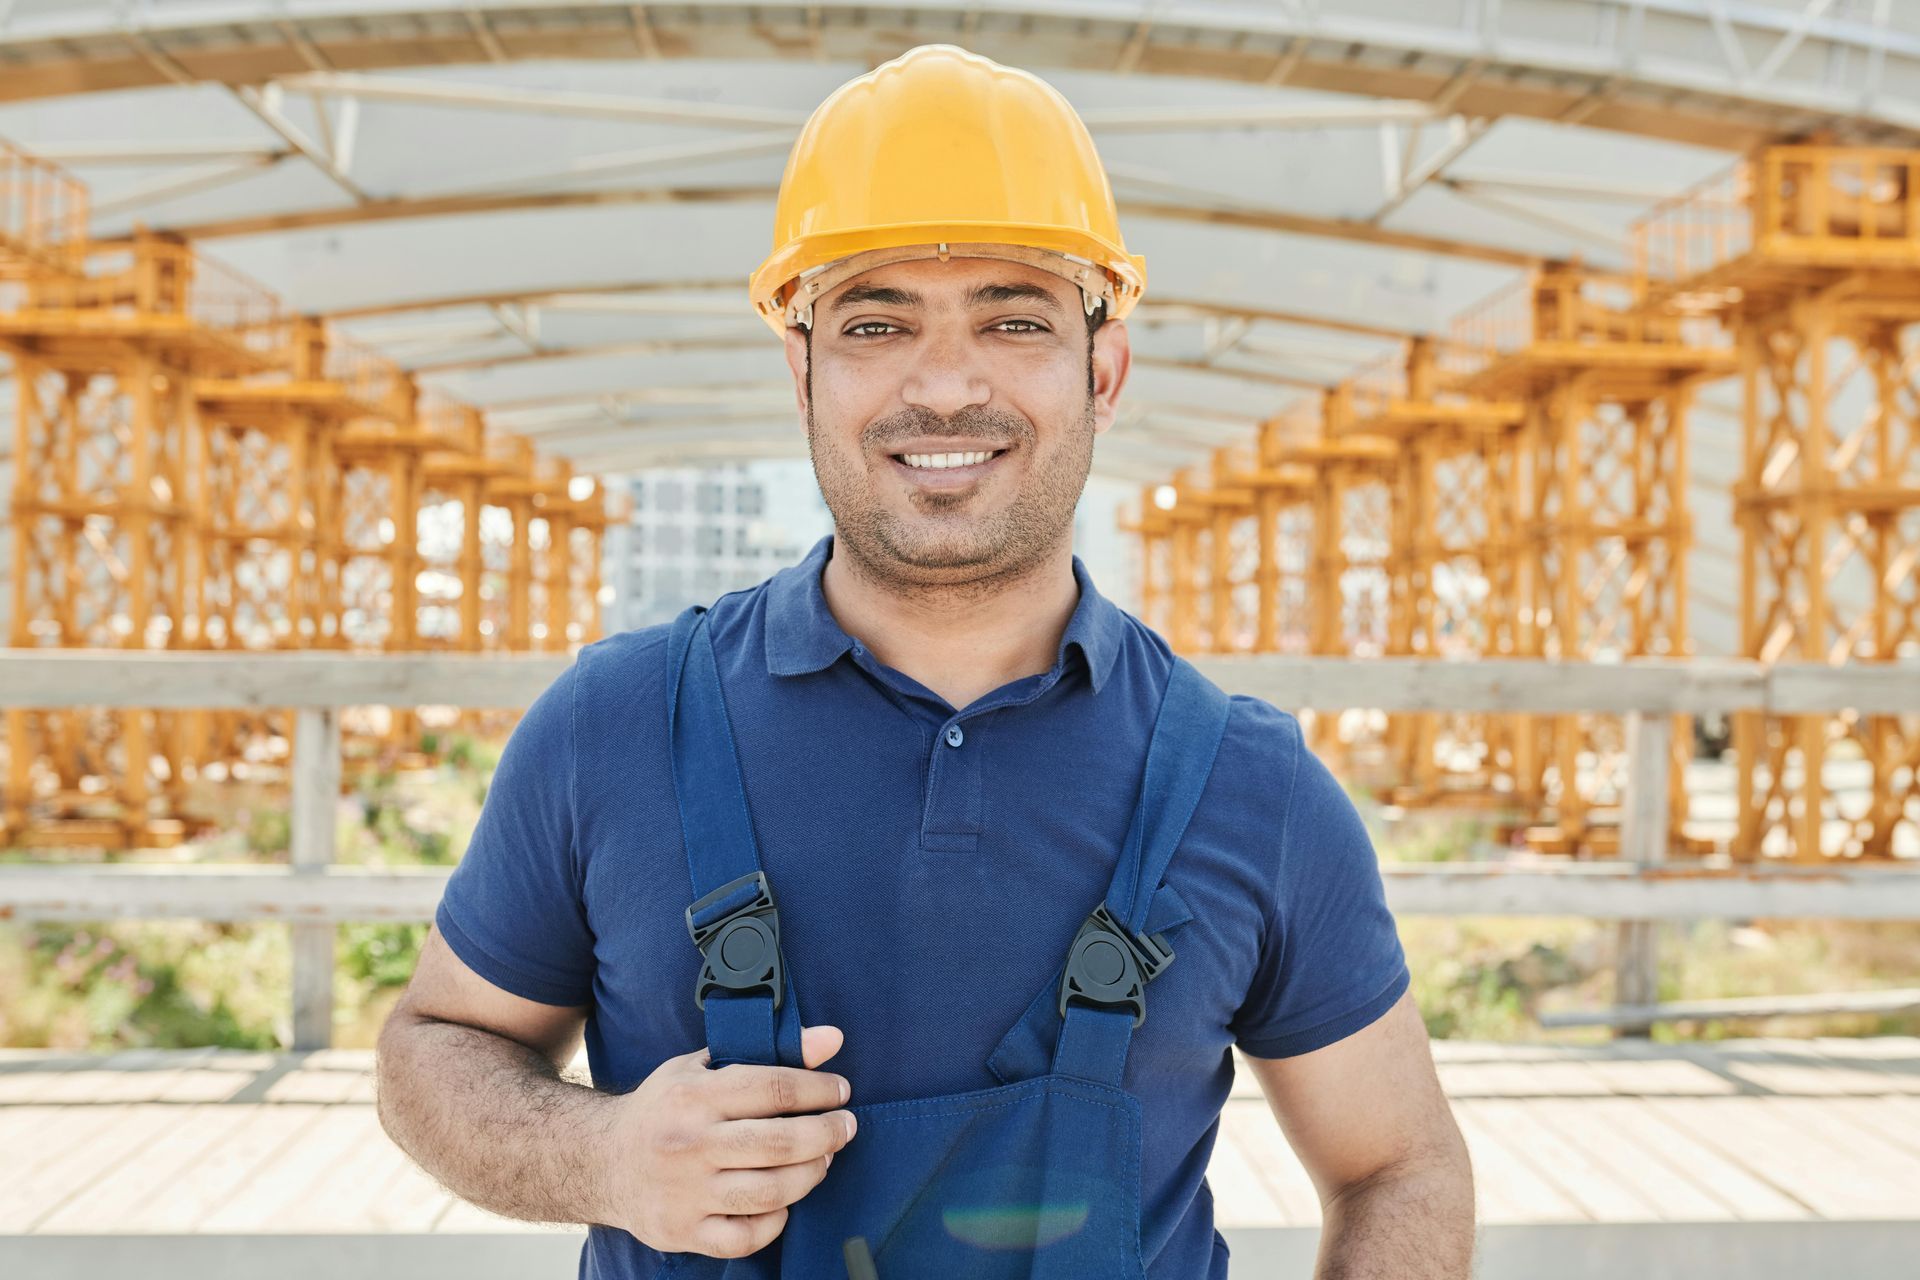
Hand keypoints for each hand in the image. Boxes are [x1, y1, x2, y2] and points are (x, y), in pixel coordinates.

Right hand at [601, 1024, 856, 1257]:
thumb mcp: (705, 1065)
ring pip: (769, 1192)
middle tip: (845, 1127)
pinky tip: (783, 1202)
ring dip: (810, 1175)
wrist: (601, 1160)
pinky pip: (744, 1237)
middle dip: (827, 1133)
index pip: (774, 1089)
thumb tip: (832, 1040)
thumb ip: (770, 1050)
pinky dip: (775, 1222)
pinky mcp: (682, 1231)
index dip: (819, 1089)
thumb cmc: (665, 1108)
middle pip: (779, 1143)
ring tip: (823, 1160)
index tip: (841, 1091)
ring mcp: (685, 1192)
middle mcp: (689, 1143)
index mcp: (694, 1095)